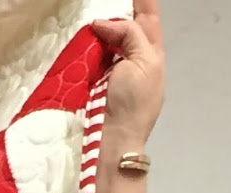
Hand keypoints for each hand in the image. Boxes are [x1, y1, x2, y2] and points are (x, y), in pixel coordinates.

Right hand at [91, 0, 165, 145]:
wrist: (111, 142)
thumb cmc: (133, 105)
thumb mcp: (143, 61)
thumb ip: (129, 34)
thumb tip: (101, 23)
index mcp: (150, 55)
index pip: (148, 19)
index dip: (142, 2)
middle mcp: (131, 60)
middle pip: (125, 26)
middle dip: (118, 10)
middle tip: (108, 1)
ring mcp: (110, 72)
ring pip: (105, 40)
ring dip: (99, 26)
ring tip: (92, 11)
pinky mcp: (90, 83)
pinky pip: (87, 56)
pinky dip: (84, 44)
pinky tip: (80, 33)